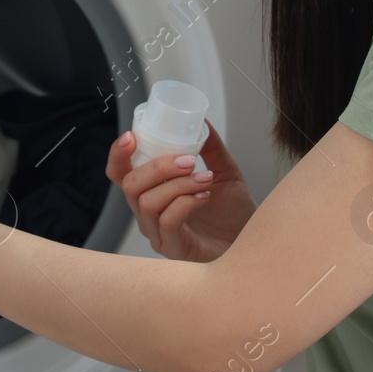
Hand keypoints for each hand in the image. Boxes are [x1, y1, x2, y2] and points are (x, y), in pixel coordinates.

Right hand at [106, 119, 256, 262]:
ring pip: (147, 202)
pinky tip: (204, 197)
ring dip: (178, 184)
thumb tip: (203, 121)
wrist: (254, 245)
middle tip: (188, 161)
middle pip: (130, 186)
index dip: (118, 155)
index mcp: (154, 193)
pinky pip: (167, 222)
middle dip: (157, 167)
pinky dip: (185, 203)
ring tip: (206, 179)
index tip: (132, 137)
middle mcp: (149, 215)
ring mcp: (159, 234)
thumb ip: (211, 148)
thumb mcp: (224, 172)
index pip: (121, 174)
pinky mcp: (173, 250)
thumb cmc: (235, 216)